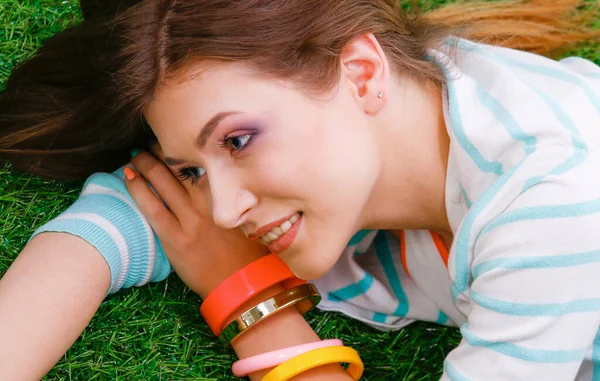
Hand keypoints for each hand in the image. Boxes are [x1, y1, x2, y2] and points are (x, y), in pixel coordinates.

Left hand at [125, 151, 268, 298]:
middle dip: (161, 150)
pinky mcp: (175, 238)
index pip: (203, 160)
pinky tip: (128, 177)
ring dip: (145, 164)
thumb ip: (234, 196)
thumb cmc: (249, 251)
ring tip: (134, 155)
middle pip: (180, 166)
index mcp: (227, 194)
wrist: (242, 285)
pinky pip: (152, 207)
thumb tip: (224, 176)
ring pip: (162, 181)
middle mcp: (208, 201)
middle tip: (149, 143)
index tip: (177, 140)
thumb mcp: (249, 216)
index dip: (186, 147)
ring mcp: (190, 219)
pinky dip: (138, 190)